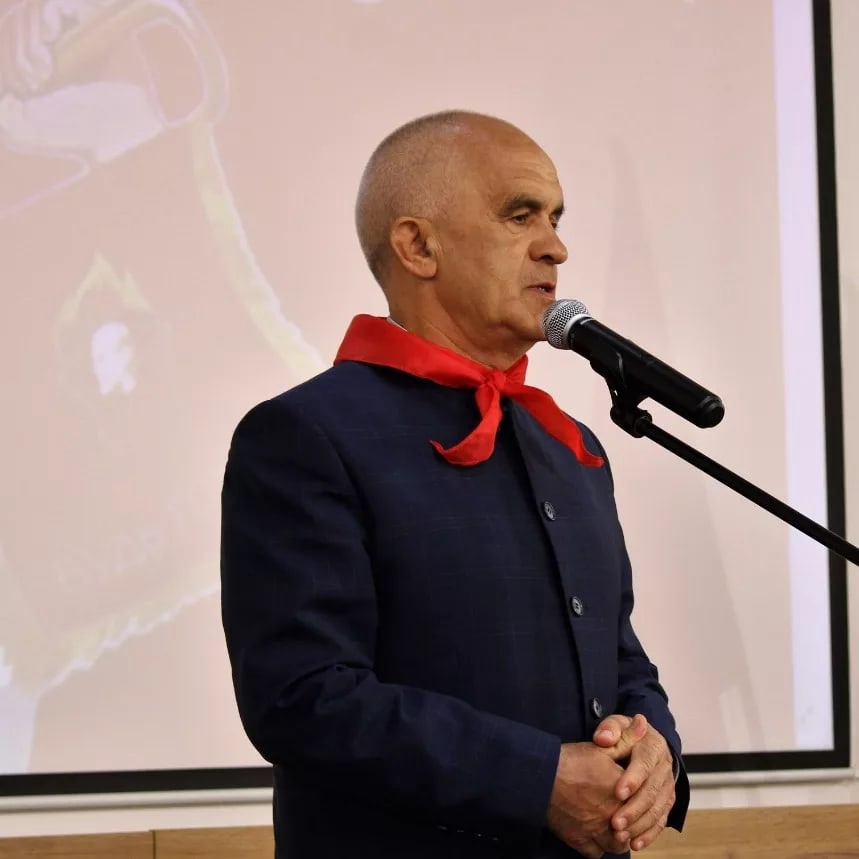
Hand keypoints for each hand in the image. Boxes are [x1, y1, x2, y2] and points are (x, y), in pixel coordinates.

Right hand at [546, 742, 631, 857]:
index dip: (640, 799)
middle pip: (632, 827)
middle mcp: (613, 817)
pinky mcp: (580, 841)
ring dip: (619, 838)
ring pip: (617, 844)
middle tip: (627, 815)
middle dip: (632, 822)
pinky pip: (596, 852)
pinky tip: (596, 835)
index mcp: (623, 793)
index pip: (642, 802)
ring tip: (614, 827)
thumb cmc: (571, 761)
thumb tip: (643, 724)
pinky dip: (598, 846)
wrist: (540, 777)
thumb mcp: (601, 746)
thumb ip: (626, 738)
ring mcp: (596, 832)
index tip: (635, 795)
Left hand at [592, 713, 675, 850]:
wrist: (644, 742)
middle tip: (615, 823)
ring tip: (620, 836)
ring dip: (640, 825)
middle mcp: (664, 766)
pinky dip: (649, 834)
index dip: (633, 779)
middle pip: (652, 791)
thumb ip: (610, 729)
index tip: (618, 792)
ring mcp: (668, 785)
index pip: (645, 763)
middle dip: (634, 809)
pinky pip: (661, 820)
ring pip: (657, 809)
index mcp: (653, 746)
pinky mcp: (667, 800)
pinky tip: (635, 843)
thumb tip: (604, 738)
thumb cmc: (625, 734)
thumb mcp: (617, 724)